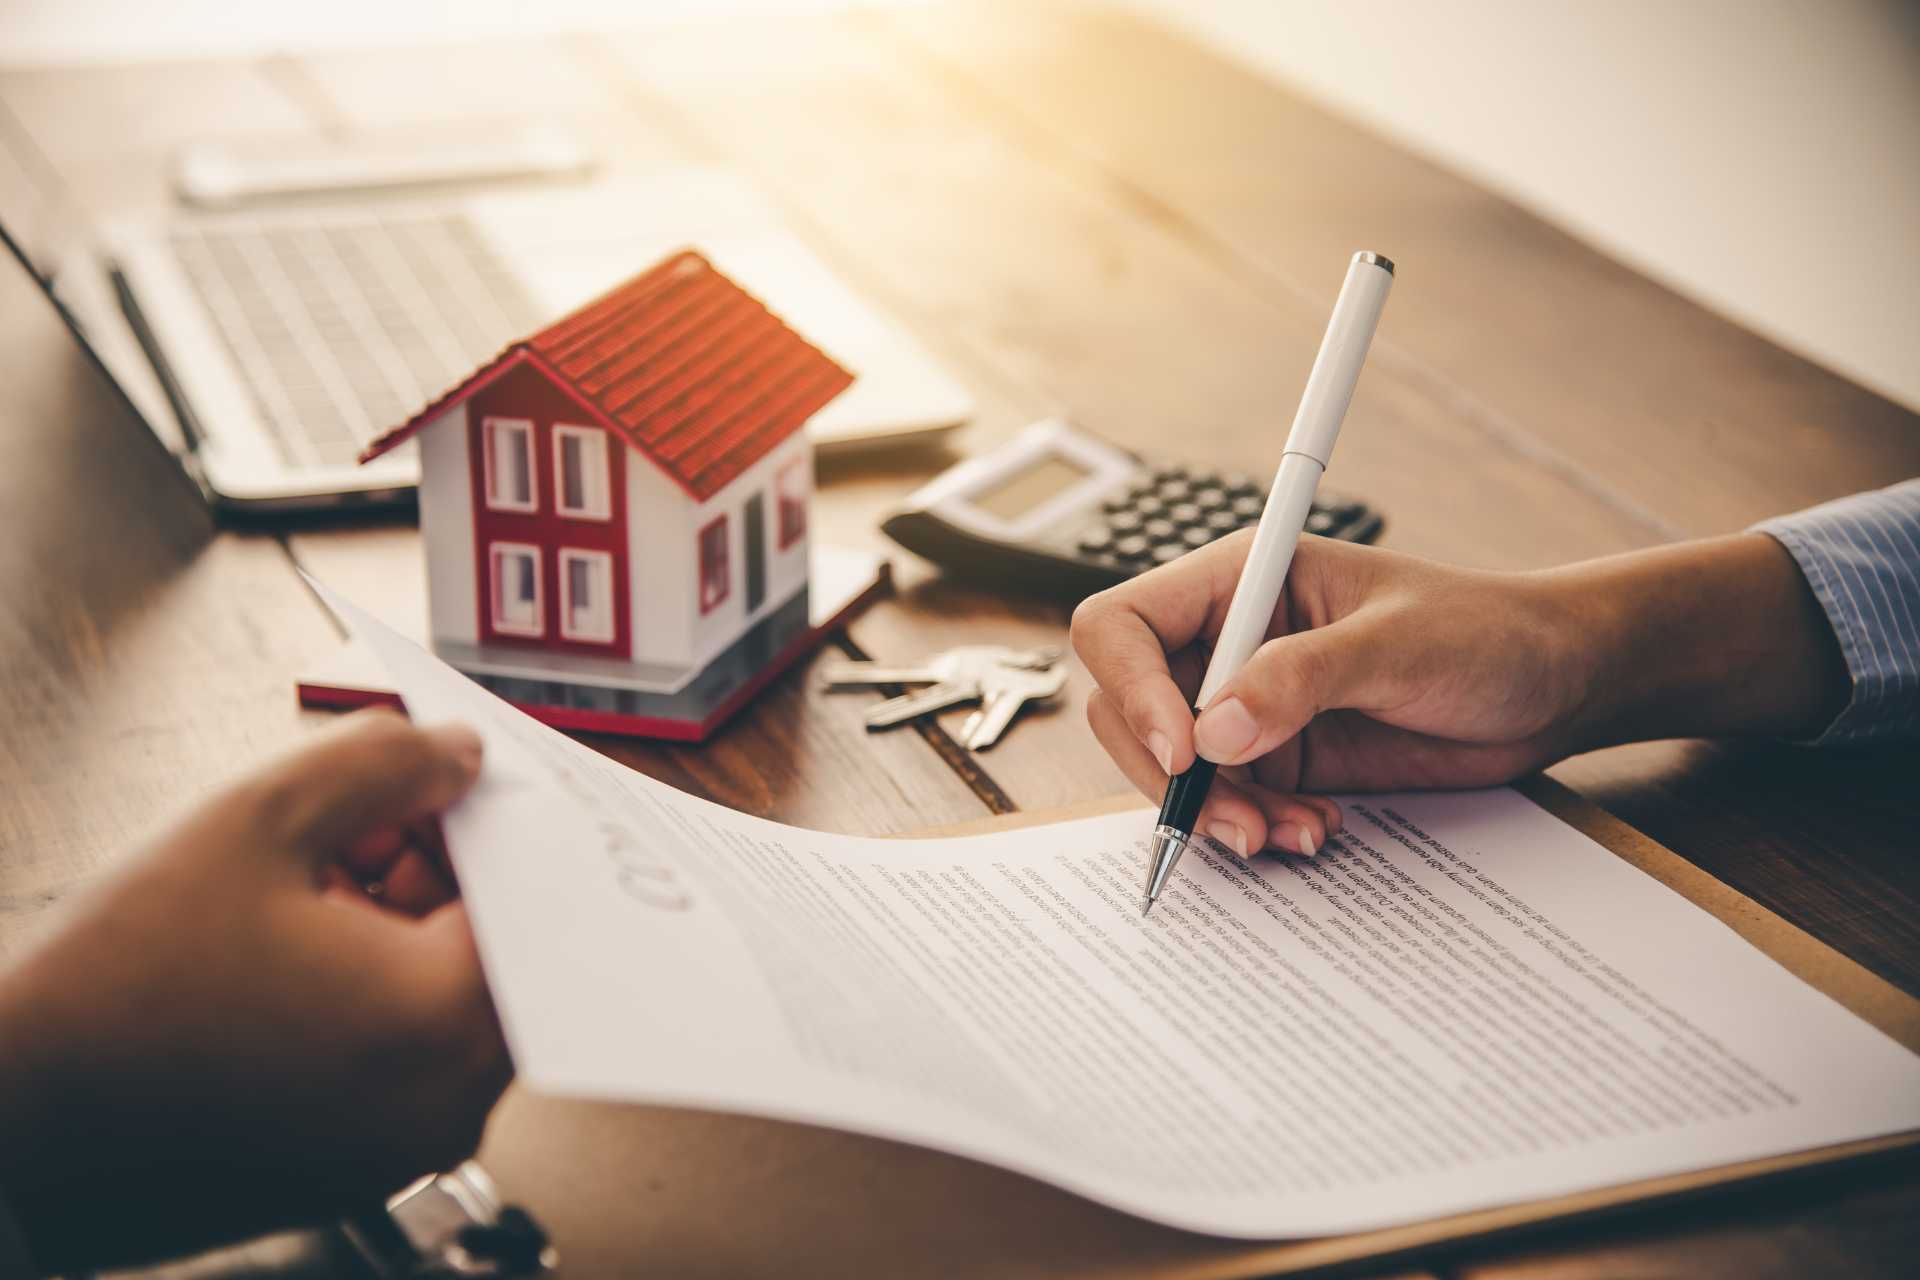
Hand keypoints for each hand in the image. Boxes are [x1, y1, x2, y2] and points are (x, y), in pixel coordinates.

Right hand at [0, 710, 510, 1272]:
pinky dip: (374, 990)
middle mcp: (451, 1104)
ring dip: (402, 925)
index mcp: (445, 1022)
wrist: (12, 1131)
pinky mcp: (363, 1164)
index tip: (440, 782)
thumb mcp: (255, 820)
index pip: (532, 892)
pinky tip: (291, 951)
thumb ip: (383, 762)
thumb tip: (461, 753)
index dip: (484, 821)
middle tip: (357, 825)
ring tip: (305, 888)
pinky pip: (408, 1054)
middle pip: (497, 947)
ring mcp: (409, 1146)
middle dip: (438, 868)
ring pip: (449, 998)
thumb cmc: (116, 990)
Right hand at [1072, 533, 1585, 858]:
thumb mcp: (1397, 644)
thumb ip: (1300, 678)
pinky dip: (1254, 828)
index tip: (1184, 750)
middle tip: (1236, 817)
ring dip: (1216, 813)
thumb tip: (1211, 730)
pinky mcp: (1275, 760)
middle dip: (1171, 774)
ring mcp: (1245, 706)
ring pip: (1172, 771)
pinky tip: (1316, 828)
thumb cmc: (1486, 631)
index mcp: (1239, 581)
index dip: (1131, 687)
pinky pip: (1225, 805)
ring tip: (1292, 832)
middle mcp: (1226, 642)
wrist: (1551, 686)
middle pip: (1128, 709)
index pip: (1123, 624)